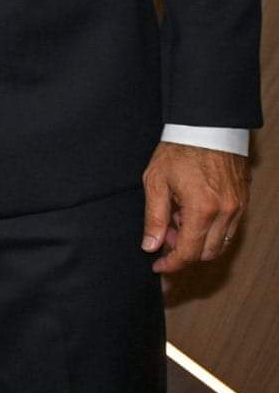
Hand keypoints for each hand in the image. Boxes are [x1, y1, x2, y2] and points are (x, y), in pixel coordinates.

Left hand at [142, 142, 249, 273]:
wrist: (207, 125)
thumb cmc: (179, 149)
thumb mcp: (156, 181)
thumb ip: (154, 217)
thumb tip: (151, 246)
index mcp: (202, 210)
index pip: (188, 253)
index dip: (171, 265)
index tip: (158, 266)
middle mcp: (225, 213)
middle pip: (206, 253)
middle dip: (183, 252)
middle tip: (164, 236)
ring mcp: (238, 207)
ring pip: (220, 243)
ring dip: (198, 241)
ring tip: (177, 219)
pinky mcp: (243, 201)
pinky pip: (229, 228)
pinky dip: (210, 230)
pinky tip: (192, 212)